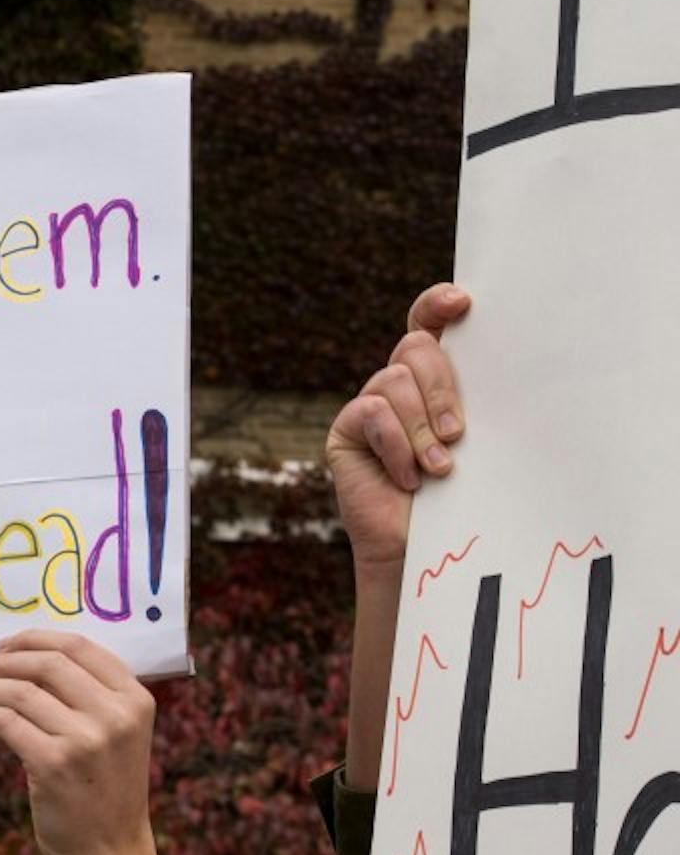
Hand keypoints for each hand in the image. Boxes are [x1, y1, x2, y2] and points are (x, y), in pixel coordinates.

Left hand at [0, 630, 155, 854]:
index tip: (5, 645)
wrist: (109, 853)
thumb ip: (89, 695)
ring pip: (20, 691)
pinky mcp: (53, 764)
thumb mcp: (118, 734)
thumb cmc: (105, 788)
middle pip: (47, 663)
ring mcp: (86, 740)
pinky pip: (6, 721)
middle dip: (3, 660)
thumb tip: (22, 656)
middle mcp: (116, 715)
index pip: (79, 646)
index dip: (34, 638)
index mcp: (136, 699)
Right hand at [324, 283, 470, 571]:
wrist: (424, 551)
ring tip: (439, 468)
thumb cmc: (464, 498)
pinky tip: (409, 477)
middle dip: (441, 386)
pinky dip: (396, 445)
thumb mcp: (482, 442)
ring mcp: (371, 406)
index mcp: (436, 379)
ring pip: (393, 380)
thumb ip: (478, 402)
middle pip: (415, 347)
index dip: (438, 304)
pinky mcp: (347, 432)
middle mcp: (400, 385)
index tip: (463, 303)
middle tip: (459, 434)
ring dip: (422, 427)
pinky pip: (372, 413)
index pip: (429, 324)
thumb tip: (507, 364)